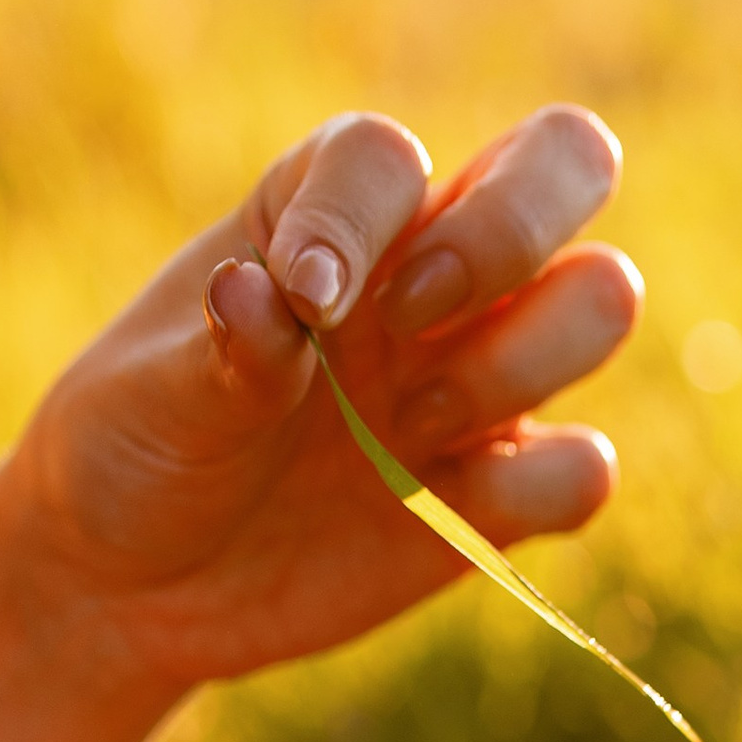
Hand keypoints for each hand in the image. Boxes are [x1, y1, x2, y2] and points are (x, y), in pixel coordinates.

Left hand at [0, 101, 640, 703]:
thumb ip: (226, 346)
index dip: (356, 220)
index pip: (388, 157)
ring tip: (408, 430)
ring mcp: (478, 376)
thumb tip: (267, 294)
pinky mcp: (499, 492)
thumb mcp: (153, 394)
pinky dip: (548, 484)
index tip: (300, 304)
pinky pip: (586, 467)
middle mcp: (427, 270)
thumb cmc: (141, 448)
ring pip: (602, 299)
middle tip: (414, 320)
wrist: (140, 584)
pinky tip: (446, 508)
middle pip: (564, 162)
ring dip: (521, 361)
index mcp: (330, 209)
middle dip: (509, 232)